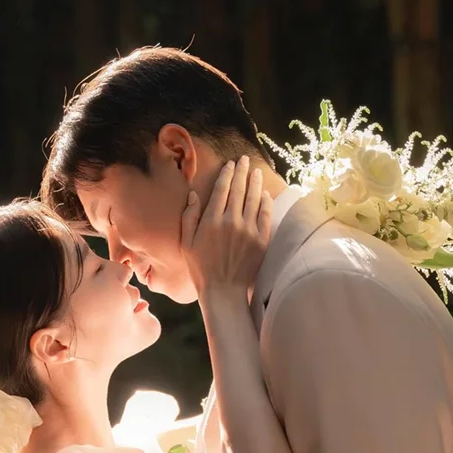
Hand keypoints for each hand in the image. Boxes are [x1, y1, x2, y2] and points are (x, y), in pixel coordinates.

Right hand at [180, 155, 272, 296]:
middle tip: (245, 160)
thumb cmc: (201, 269)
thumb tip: (195, 194)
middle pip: (239, 189)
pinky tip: (265, 194)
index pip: (222, 189)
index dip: (227, 173)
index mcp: (211, 221)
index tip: (231, 164)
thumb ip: (189, 217)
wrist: (223, 292)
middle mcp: (231, 222)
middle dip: (242, 171)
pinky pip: (265, 216)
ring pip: (254, 199)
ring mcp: (248, 231)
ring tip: (256, 172)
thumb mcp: (186, 243)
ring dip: (255, 182)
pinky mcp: (261, 241)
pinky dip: (266, 203)